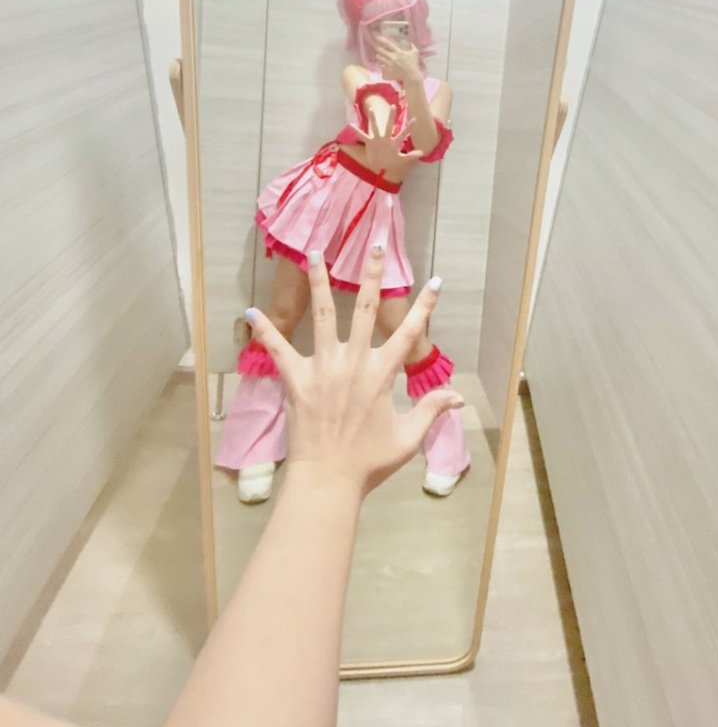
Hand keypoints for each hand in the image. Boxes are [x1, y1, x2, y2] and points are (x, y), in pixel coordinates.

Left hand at [245, 249, 462, 494]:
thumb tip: (457, 397)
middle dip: (372, 274)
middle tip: (376, 245)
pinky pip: (277, 348)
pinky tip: (250, 311)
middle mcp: (354, 361)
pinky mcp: (296, 378)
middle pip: (365, 308)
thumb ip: (430, 411)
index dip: (425, 307)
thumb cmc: (369, 462)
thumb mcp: (407, 438)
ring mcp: (323, 366)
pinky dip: (264, 329)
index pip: (409, 332)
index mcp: (382, 373)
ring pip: (322, 314)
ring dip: (320, 281)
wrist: (328, 480)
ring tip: (315, 253)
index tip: (436, 282)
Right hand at [353, 108, 422, 174]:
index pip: (403, 133)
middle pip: (389, 126)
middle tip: (394, 106)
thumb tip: (422, 153)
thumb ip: (410, 156)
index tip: (415, 119)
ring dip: (373, 119)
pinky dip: (357, 132)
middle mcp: (386, 138)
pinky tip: (351, 125)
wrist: (379, 165)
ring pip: (375, 127)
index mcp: (394, 142)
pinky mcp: (370, 142)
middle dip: (391, 117)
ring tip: (371, 110)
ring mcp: (377, 139)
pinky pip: (363, 136)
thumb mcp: (401, 160)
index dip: (409, 127)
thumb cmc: (391, 161)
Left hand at [375, 36, 420, 82]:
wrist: (411, 76)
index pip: (388, 44)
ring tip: (379, 56)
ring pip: (379, 58)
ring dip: (378, 56)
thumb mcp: (415, 54)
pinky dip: (380, 64)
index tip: (377, 37)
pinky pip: (380, 66)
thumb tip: (411, 43)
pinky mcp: (388, 70)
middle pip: (381, 50)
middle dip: (379, 49)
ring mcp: (390, 64)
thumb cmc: (414, 65)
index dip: (382, 40)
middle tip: (379, 49)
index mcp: (399, 52)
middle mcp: (393, 57)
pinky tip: (381, 64)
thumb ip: (413, 47)